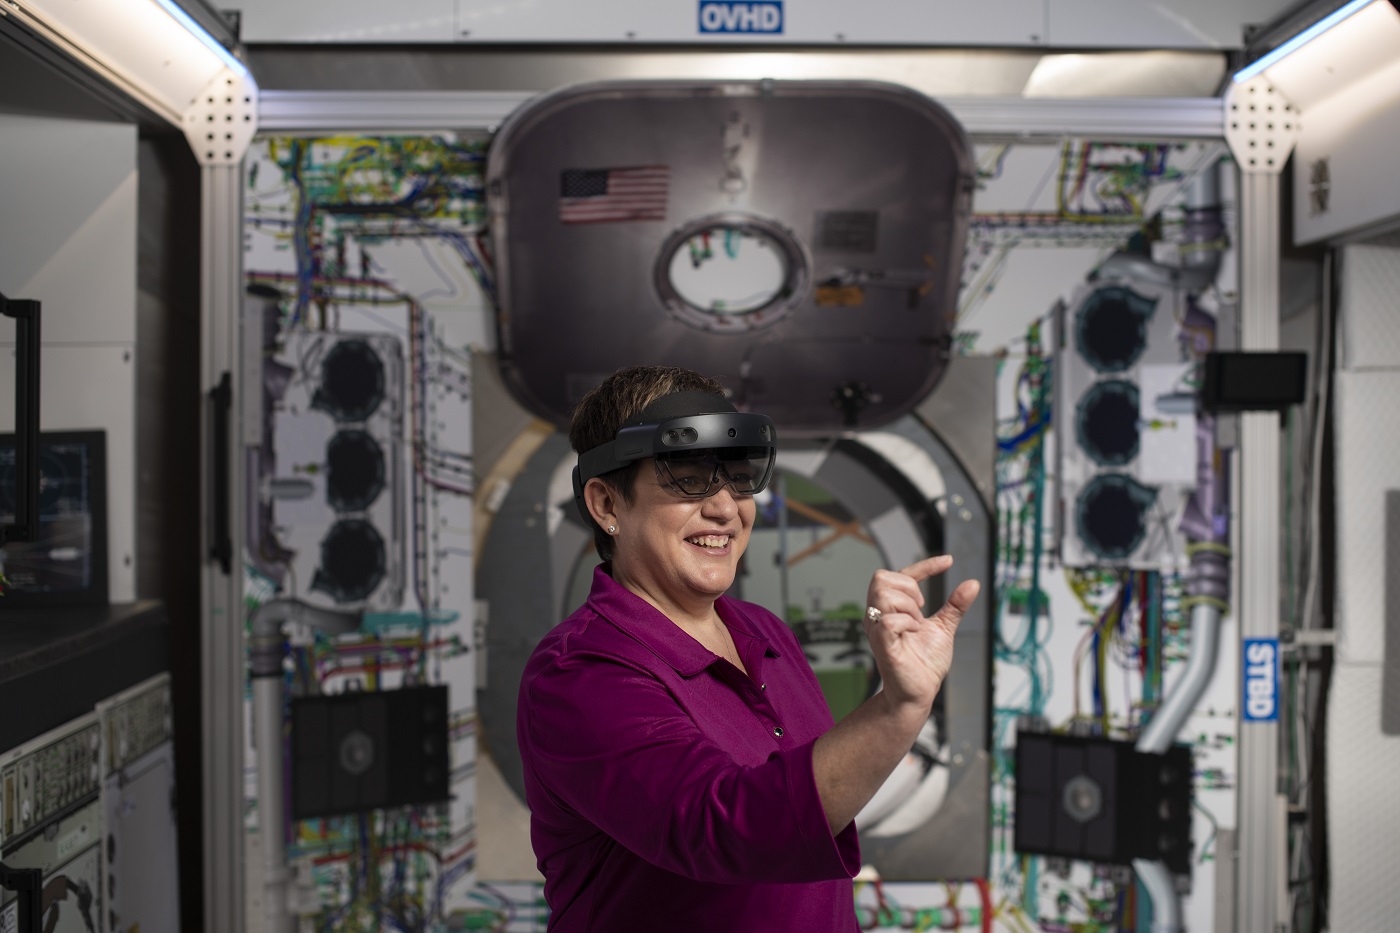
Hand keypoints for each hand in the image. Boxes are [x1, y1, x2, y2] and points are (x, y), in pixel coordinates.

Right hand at [863, 555, 980, 717]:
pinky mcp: (881, 643)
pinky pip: (889, 620)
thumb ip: (955, 606)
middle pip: (882, 577)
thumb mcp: (944, 628)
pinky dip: (908, 623)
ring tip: (917, 624)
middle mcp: (879, 615)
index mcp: (891, 609)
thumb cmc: (924, 664)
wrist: (918, 693)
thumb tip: (972, 584)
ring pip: (883, 593)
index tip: (949, 561)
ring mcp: (877, 628)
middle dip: (908, 587)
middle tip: (922, 610)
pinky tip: (914, 633)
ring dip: (908, 606)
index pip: (901, 575)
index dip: (925, 565)